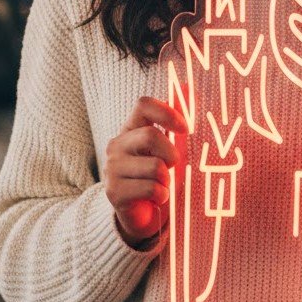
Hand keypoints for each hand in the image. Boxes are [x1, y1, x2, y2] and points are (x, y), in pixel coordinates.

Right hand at [105, 96, 185, 248]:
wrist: (143, 215)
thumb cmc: (158, 176)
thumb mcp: (170, 146)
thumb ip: (177, 119)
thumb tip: (188, 87)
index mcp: (131, 129)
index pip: (143, 104)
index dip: (167, 112)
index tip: (185, 128)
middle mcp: (117, 145)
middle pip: (150, 135)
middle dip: (171, 153)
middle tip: (173, 166)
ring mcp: (112, 168)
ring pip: (153, 166)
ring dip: (167, 179)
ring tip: (162, 185)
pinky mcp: (114, 192)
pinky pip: (150, 188)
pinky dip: (162, 195)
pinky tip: (157, 198)